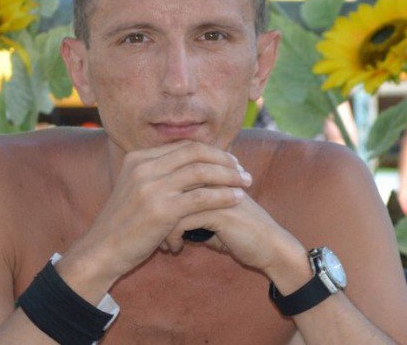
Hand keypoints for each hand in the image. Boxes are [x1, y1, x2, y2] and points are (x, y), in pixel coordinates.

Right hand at [61, 140, 251, 282]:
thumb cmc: (124, 222)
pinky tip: (237, 199)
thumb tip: (188, 165)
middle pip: (194, 152)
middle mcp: (144, 166)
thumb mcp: (134, 188)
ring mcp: (151, 187)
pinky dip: (223, 196)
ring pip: (200, 172)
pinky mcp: (161, 210)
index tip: (229, 160)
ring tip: (246, 182)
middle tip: (242, 169)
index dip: (211, 151)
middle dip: (224, 159)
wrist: (102, 250)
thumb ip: (156, 172)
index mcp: (138, 158)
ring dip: (229, 175)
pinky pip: (200, 197)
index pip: (183, 145)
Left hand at [163, 183, 300, 273]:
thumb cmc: (237, 231)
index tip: (152, 217)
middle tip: (152, 230)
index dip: (159, 195)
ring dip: (162, 226)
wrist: (270, 247)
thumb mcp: (210, 214)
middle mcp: (210, 177)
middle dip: (156, 210)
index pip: (172, 174)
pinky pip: (182, 220)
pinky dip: (173, 236)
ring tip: (163, 243)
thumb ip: (190, 205)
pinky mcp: (219, 211)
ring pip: (172, 202)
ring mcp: (215, 191)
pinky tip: (175, 248)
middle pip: (169, 185)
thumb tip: (163, 208)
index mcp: (208, 173)